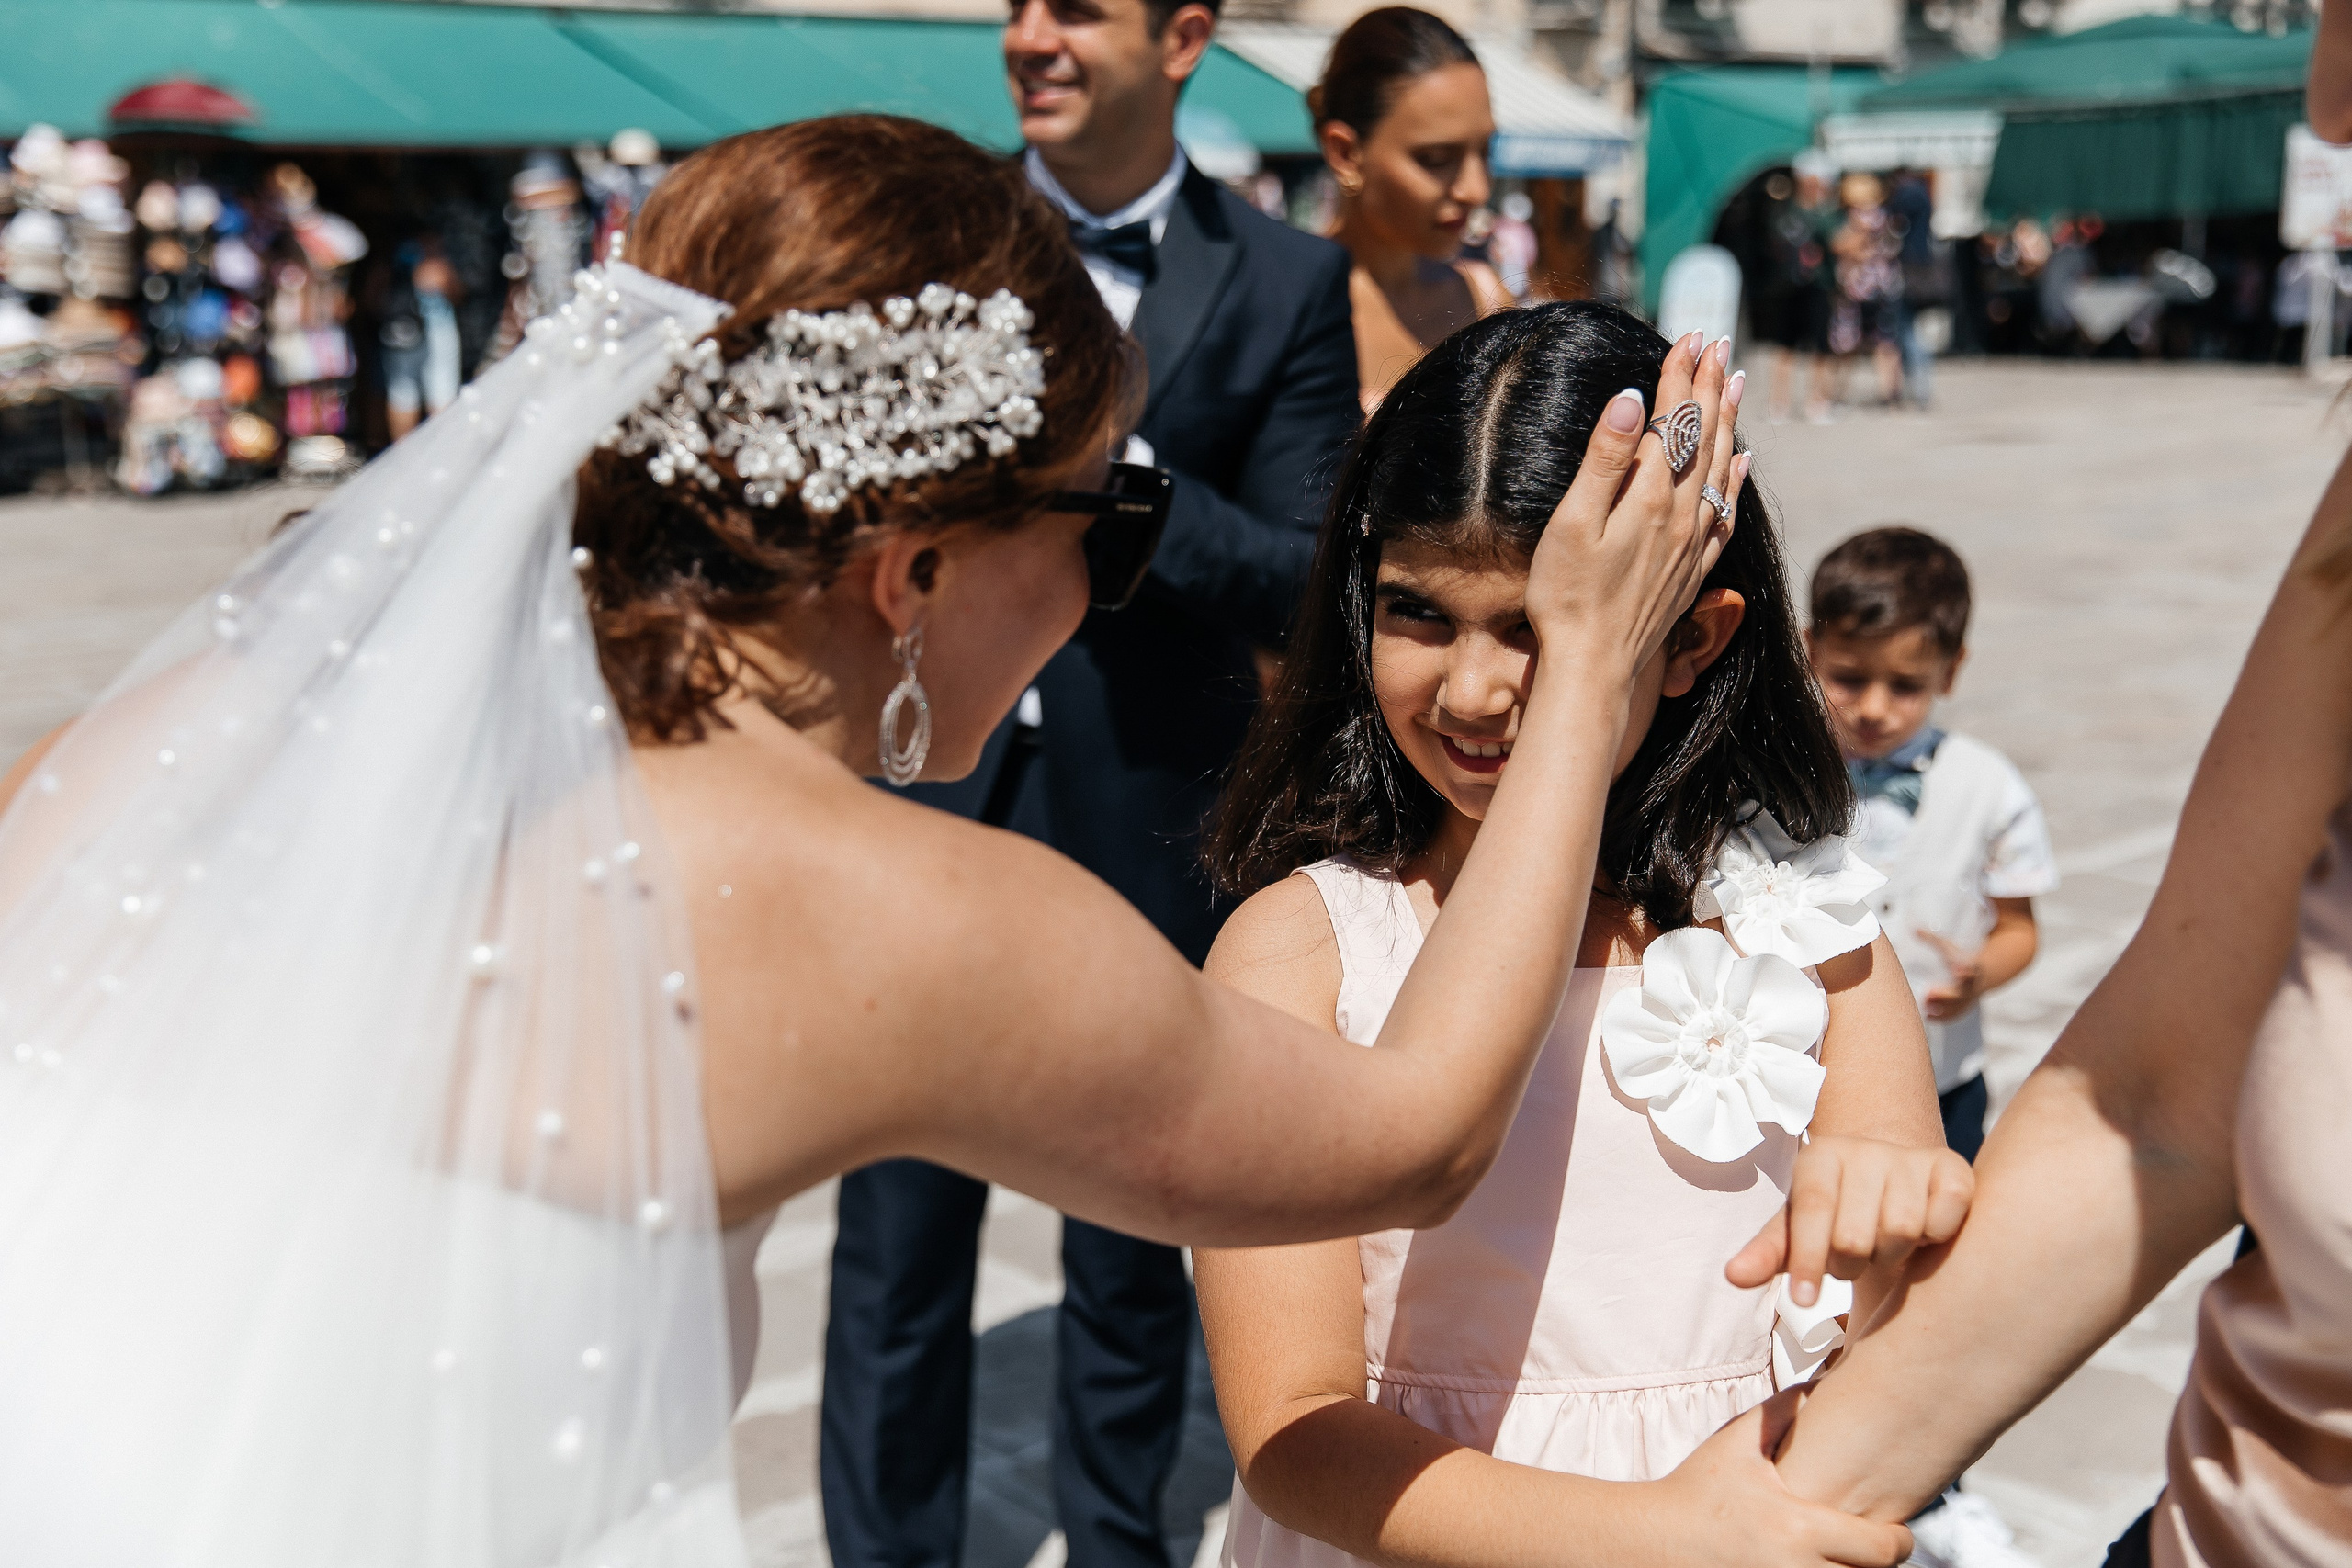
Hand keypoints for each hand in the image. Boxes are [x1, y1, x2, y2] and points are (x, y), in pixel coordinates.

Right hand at [1524, 331, 1746, 684]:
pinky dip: (1735, 479)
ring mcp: (1691, 544)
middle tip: (1717, 342)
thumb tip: (1630, 402)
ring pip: (1719, 467)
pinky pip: (1725, 512)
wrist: (1592, 669)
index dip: (1679, 375)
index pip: (1672, 420)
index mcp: (1650, 498)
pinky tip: (1740, 463)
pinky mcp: (1691, 570)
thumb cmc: (1566, 598)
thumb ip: (1603, 461)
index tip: (1688, 334)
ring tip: (1733, 383)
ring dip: (1727, 421)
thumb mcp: (1572, 525)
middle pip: (1702, 436)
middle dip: (1708, 385)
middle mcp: (1680, 516)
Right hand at [1628, 1393, 1911, 1566]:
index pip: (1879, 1548)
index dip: (1897, 1540)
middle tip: (1875, 1546)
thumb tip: (1822, 1378)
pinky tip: (1817, 1563)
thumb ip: (1782, 1411)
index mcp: (1796, 1527)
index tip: (1894, 1530)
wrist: (1654, 1540)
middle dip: (1878, 1563)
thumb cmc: (1695, 1491)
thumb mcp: (1737, 1444)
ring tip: (1847, 1556)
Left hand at [1728, 1136, 1974, 1307]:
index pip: (1811, 1211)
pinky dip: (1935, 1238)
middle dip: (1851, 1264)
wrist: (1895, 1183)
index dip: (1808, 1260)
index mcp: (1818, 1158)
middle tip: (1854, 1258)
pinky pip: (1944, 1219)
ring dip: (1893, 1254)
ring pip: (1901, 1230)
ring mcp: (1910, 1156)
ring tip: (1886, 1245)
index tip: (1803, 1302)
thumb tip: (1733, 1277)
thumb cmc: (1837, 1215)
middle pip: (1855, 1234)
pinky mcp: (1953, 1167)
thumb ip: (1769, 1253)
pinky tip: (1923, 1233)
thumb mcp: (1798, 1230)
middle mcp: (1863, 1150)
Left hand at [1919, 929, 1985, 1019]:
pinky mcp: (1964, 1007)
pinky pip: (1955, 1015)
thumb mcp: (1950, 947)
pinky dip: (1942, 1017)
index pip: (1970, 969)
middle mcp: (1972, 985)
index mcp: (1971, 967)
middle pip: (1961, 992)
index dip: (1964, 970)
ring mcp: (1969, 998)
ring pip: (1958, 1006)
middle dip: (1946, 994)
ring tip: (1924, 1007)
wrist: (1983, 974)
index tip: (1956, 968)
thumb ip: (1933, 940)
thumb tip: (1913, 929)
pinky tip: (1927, 1016)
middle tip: (1928, 993)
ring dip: (1942, 1008)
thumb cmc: (1959, 958)